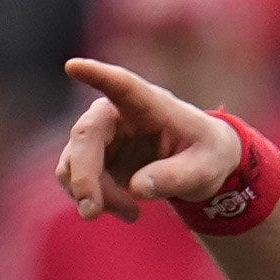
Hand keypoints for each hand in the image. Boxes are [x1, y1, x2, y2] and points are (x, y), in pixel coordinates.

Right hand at [53, 58, 241, 223]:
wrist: (200, 163)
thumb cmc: (206, 154)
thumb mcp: (205, 169)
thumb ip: (175, 176)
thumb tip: (137, 187)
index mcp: (149, 104)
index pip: (121, 85)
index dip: (97, 75)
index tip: (74, 66)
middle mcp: (116, 112)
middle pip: (85, 135)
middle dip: (83, 176)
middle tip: (92, 213)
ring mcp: (100, 133)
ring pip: (73, 162)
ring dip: (92, 194)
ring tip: (132, 214)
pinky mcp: (93, 156)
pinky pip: (77, 179)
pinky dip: (95, 200)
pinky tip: (128, 211)